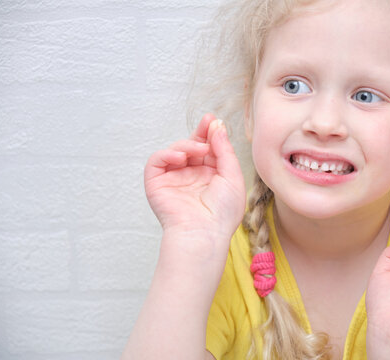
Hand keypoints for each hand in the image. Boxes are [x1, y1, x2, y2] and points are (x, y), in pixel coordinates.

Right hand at [144, 114, 245, 243]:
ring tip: (200, 150)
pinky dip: (167, 153)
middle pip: (192, 146)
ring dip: (188, 144)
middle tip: (207, 122)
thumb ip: (224, 150)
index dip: (210, 134)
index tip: (214, 120)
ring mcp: (174, 179)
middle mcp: (192, 176)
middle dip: (199, 133)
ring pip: (175, 150)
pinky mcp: (157, 184)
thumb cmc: (223, 212)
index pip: (208, 149)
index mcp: (211, 176)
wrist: (205, 233)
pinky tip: (181, 156)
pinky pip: (157, 160)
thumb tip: (216, 126)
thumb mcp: (232, 176)